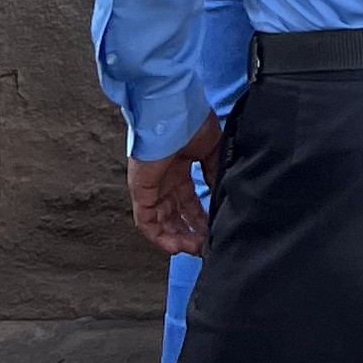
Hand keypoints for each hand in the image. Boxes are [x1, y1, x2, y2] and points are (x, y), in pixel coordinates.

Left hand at [126, 112, 221, 257]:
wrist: (174, 113)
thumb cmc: (193, 122)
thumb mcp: (212, 149)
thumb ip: (215, 173)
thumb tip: (221, 194)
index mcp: (181, 169)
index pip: (190, 201)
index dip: (202, 217)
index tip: (214, 230)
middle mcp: (165, 182)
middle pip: (177, 216)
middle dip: (192, 232)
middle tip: (207, 245)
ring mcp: (152, 188)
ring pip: (163, 224)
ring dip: (179, 238)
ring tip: (197, 249)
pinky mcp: (141, 193)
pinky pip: (147, 223)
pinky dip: (160, 238)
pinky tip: (178, 247)